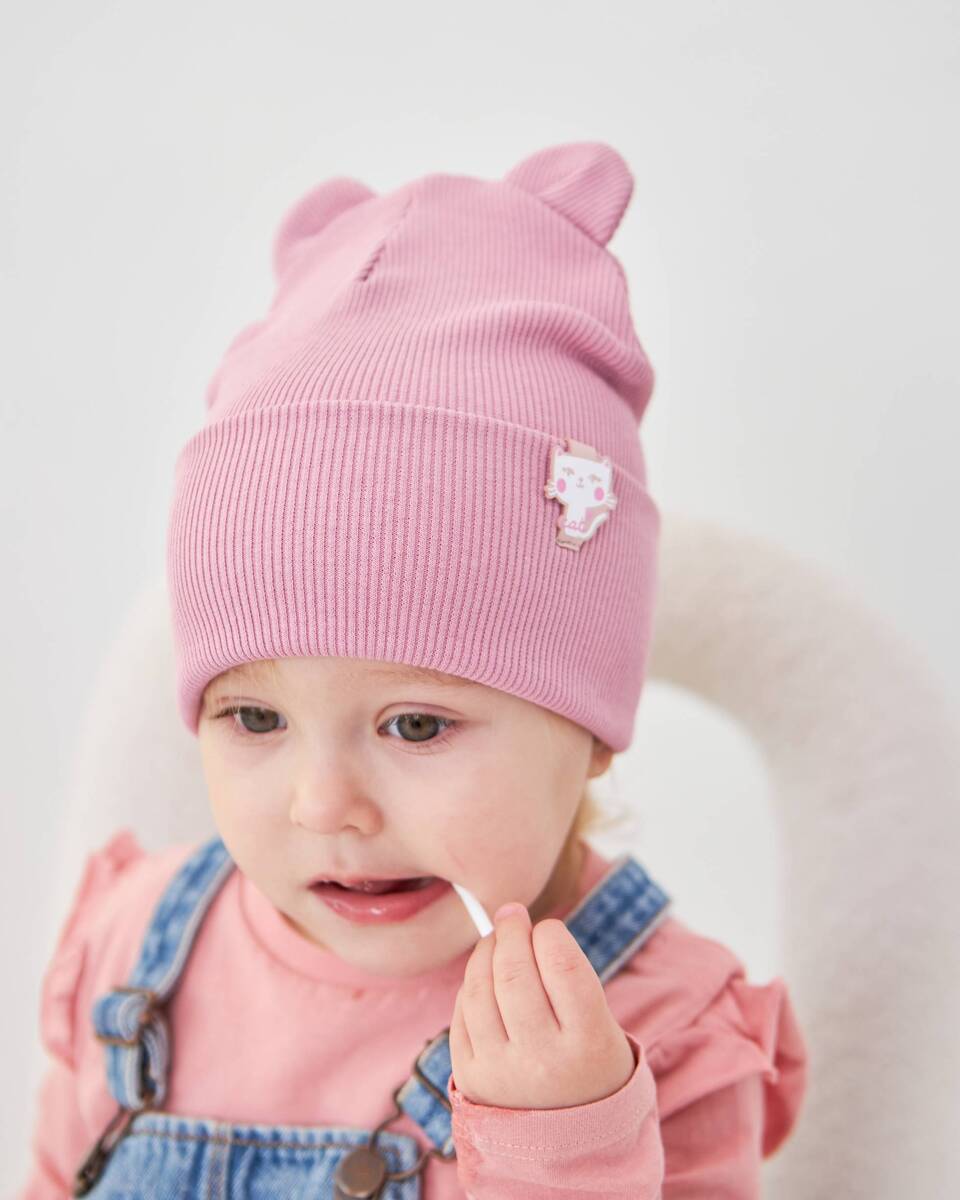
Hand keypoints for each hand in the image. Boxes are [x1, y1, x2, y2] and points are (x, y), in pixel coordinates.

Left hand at [449, 902, 636, 1109]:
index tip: (547, 927)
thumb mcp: (601, 1026)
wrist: (570, 1145)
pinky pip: (461, 1013)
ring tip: (497, 939)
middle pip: (515, 972)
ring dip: (486, 951)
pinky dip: (470, 984)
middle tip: (513, 915)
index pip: (563, 965)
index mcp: (588, 1043)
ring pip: (480, 988)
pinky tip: (484, 975)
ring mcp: (502, 1072)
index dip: (550, 933)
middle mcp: (543, 1060)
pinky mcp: (471, 1078)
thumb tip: (513, 920)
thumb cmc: (587, 1063)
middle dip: (511, 932)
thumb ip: (566, 976)